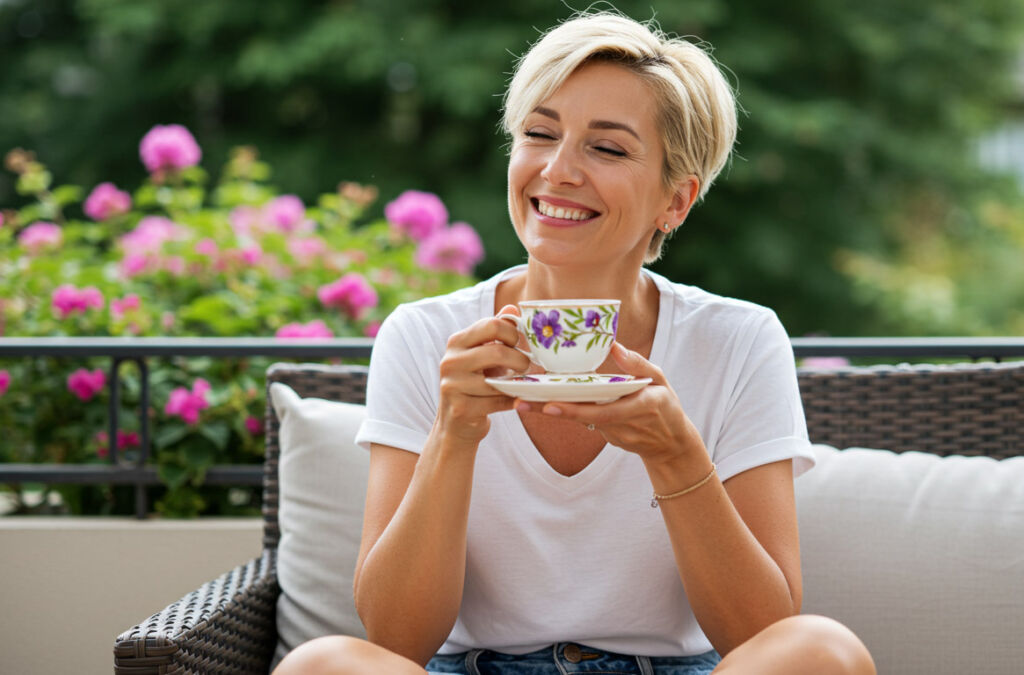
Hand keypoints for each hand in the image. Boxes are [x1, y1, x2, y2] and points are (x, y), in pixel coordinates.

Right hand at [434, 305, 532, 446]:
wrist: (456, 424)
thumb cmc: (475, 384)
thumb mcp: (483, 355)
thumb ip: (497, 332)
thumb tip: (513, 308)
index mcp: (456, 342)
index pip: (492, 324)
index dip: (514, 334)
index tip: (521, 345)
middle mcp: (450, 361)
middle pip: (496, 351)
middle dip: (520, 359)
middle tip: (528, 367)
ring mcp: (452, 386)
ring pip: (497, 380)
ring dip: (517, 383)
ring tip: (523, 383)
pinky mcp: (460, 409)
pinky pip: (497, 401)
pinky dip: (513, 400)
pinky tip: (519, 400)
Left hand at [529, 342, 705, 465]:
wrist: (672, 446)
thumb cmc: (667, 406)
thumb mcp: (661, 380)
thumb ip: (639, 364)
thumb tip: (614, 346)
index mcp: (640, 406)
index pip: (604, 411)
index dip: (577, 410)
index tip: (550, 405)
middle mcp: (623, 424)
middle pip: (583, 417)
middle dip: (552, 410)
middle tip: (522, 403)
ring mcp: (614, 435)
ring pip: (581, 420)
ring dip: (555, 411)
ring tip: (524, 400)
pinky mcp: (607, 438)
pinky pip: (586, 423)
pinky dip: (570, 413)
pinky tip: (546, 403)